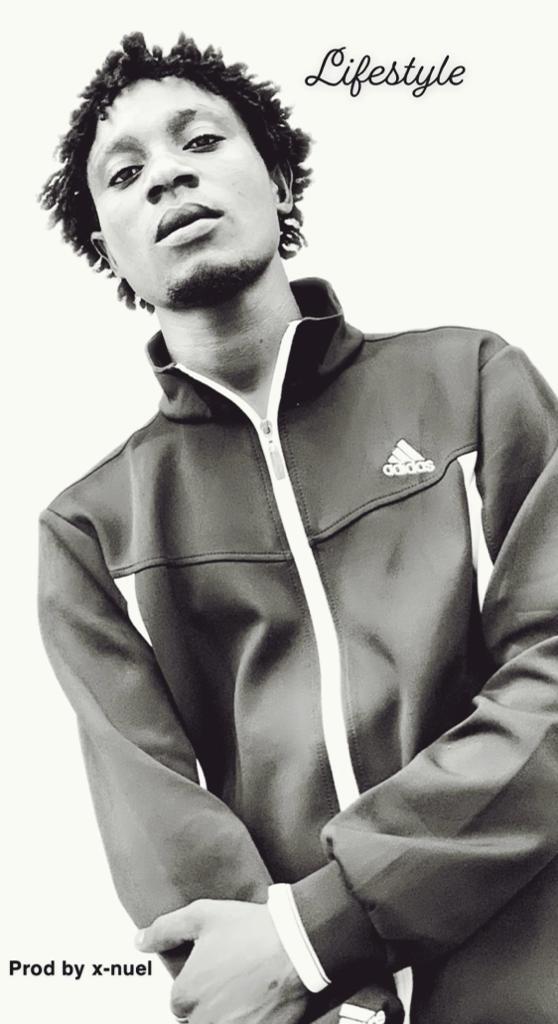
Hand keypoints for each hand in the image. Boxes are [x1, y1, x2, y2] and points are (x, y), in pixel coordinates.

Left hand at [136, 898, 308, 1023]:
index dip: (196, 984)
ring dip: (228, 1014)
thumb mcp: (202, 916)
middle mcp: (203, 1019)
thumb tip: (140, 941)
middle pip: (196, 1019)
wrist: (298, 946)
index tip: (214, 971)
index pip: (178, 1001)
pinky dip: (249, 1019)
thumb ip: (165, 930)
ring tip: (246, 992)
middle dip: (210, 1003)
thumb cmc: (252, 930)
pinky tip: (258, 1003)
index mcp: (186, 993)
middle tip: (233, 980)